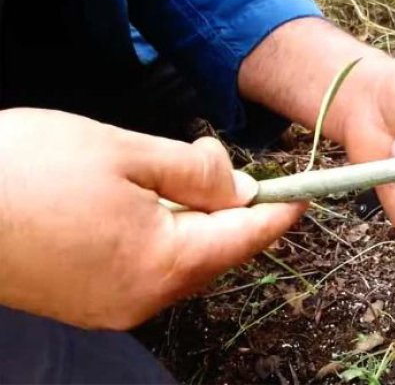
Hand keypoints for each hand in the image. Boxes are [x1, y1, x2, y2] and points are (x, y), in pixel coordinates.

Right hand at [0, 108, 305, 329]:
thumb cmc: (25, 169)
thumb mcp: (125, 152)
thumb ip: (195, 172)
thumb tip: (241, 189)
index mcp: (161, 264)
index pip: (242, 239)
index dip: (276, 214)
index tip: (301, 195)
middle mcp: (141, 299)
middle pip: (212, 253)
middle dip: (226, 210)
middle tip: (214, 162)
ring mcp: (110, 308)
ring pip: (178, 260)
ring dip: (188, 220)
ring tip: (160, 175)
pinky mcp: (84, 303)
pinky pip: (144, 268)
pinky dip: (156, 235)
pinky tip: (133, 202)